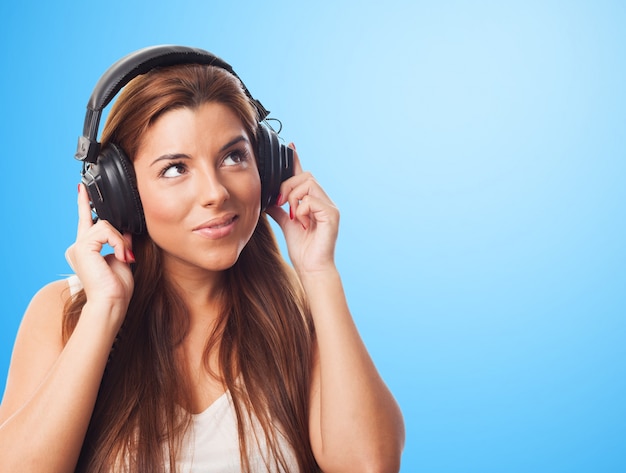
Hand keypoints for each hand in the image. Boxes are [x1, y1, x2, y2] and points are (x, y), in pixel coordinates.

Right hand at [65, 184, 134, 313]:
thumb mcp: (123, 259)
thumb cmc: (117, 289)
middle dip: (113, 232)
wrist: (111, 302)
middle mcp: (78, 247)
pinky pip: (107, 232)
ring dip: (120, 242)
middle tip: (120, 252)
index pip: (85, 222)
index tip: (82, 189)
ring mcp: (78, 247)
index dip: (84, 204)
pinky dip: (118, 243)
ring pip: (106, 226)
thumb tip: (127, 230)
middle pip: (97, 221)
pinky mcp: (82, 247)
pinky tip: (120, 257)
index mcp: (86, 251)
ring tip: (124, 258)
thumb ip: (122, 242)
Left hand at [266, 145, 339, 275]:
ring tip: (294, 215)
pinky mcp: (332, 214)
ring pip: (307, 184)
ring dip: (293, 197)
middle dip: (288, 186)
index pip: (304, 176)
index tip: (290, 146)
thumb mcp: (286, 224)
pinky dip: (301, 209)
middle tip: (280, 203)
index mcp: (313, 202)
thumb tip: (268, 200)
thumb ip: (279, 210)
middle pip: (305, 176)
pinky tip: (302, 222)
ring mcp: (329, 206)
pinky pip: (311, 199)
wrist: (311, 268)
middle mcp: (324, 201)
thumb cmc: (303, 250)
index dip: (296, 161)